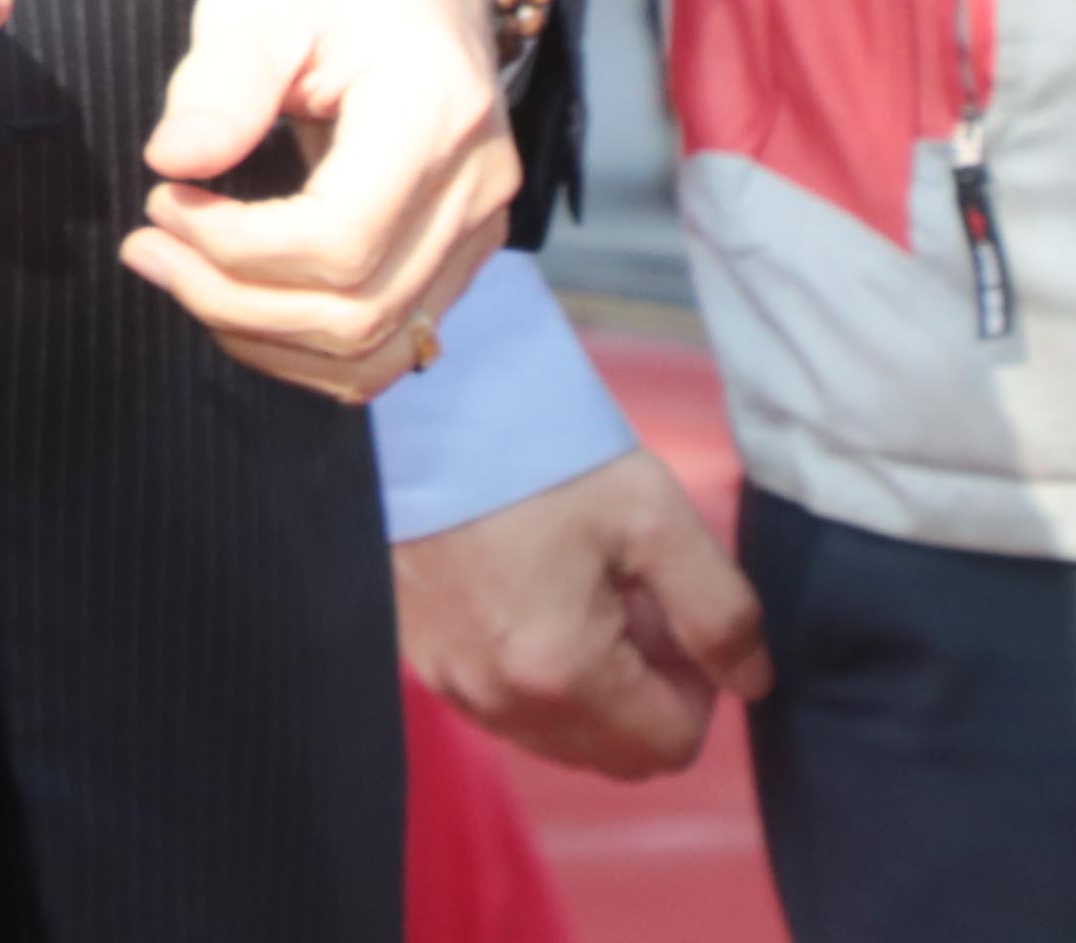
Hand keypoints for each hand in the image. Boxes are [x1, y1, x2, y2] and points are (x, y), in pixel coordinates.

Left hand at [130, 0, 521, 396]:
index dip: (232, 245)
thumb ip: (219, 84)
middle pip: (355, 309)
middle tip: (144, 249)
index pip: (337, 240)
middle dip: (230, 298)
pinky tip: (237, 298)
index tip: (158, 198)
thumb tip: (172, 163)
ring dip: (265, 333)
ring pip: (379, 344)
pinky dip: (310, 341)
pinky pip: (394, 333)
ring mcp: (481, 221)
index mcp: (434, 114)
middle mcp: (477, 184)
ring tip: (179, 276)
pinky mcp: (461, 240)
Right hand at [400, 446, 767, 777]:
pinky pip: (503, 705)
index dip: (696, 687)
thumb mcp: (656, 516)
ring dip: (590, 690)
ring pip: (558, 736)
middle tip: (632, 605)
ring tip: (577, 592)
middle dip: (644, 696)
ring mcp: (448, 682)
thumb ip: (722, 612)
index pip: (673, 745)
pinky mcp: (416, 656)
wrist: (410, 405)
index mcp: (562, 673)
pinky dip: (534, 674)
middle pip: (614, 755)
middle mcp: (496, 699)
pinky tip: (525, 593)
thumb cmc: (537, 452)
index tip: (671, 612)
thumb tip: (750, 682)